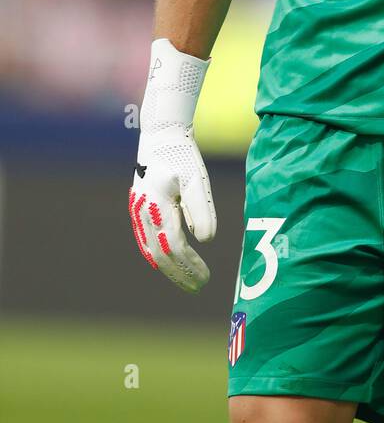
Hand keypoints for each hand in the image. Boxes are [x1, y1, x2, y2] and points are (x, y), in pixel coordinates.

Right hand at [128, 39, 215, 292]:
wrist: (160, 136)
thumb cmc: (182, 155)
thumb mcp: (197, 179)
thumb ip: (202, 209)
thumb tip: (206, 240)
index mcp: (157, 205)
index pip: (174, 245)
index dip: (189, 265)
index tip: (206, 278)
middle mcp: (143, 212)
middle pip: (160, 253)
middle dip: (180, 273)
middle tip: (200, 286)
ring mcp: (138, 212)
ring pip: (152, 250)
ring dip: (170, 268)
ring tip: (190, 281)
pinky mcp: (139, 210)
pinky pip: (147, 241)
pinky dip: (161, 256)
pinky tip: (175, 263)